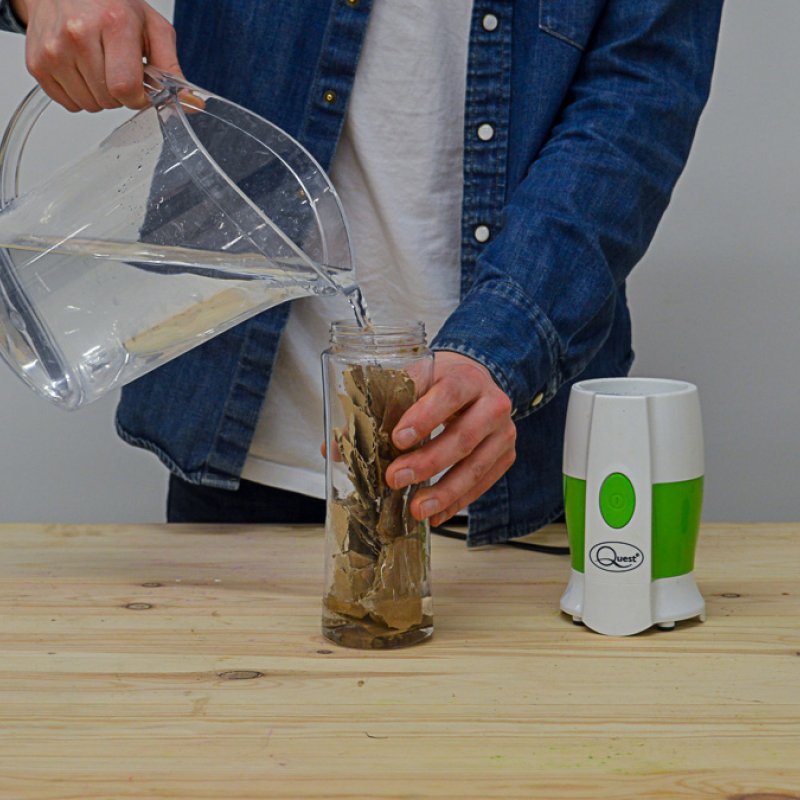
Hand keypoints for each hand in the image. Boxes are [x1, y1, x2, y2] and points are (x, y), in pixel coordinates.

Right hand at [18, 0, 181, 111]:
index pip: (125, 88)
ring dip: (100, 95)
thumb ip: (172, 68)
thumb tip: (193, 103)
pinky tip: (81, 69)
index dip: (138, 97)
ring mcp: (54, 50)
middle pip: (109, 100)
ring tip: (99, 66)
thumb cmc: (110, 4)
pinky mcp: (37, 63)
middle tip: (118, 68)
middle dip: (120, 94)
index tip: (140, 87)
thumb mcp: (151, 27)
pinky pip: (69, 104)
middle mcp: (78, 34)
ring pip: (90, 105)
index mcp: (113, 23)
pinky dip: (79, 94)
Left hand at [385, 351, 516, 526]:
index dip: (424, 416)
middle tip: (395, 479)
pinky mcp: (506, 455)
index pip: (448, 394)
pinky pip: (483, 483)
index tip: (397, 438)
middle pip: (463, 436)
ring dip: (444, 491)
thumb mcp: (412, 382)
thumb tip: (335, 448)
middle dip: (428, 462)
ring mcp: (503, 432)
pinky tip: (436, 515)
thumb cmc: (439, 383)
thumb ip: (376, 409)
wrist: (477, 383)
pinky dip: (458, 501)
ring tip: (416, 509)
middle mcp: (492, 403)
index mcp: (465, 377)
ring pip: (476, 466)